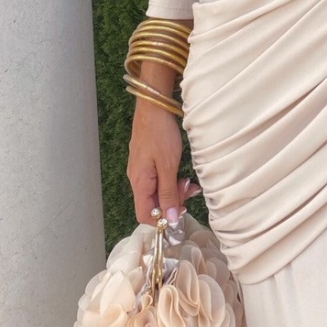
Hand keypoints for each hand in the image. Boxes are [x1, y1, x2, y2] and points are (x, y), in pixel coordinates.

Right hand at [127, 99, 201, 223]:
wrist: (154, 107)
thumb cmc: (161, 134)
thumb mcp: (168, 166)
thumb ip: (168, 193)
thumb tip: (170, 220)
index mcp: (139, 182)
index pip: (144, 215)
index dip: (162, 219)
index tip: (181, 211)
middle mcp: (136, 179)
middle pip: (152, 204)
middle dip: (172, 202)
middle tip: (189, 190)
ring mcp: (141, 170)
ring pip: (157, 192)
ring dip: (174, 191)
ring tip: (188, 182)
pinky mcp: (146, 162)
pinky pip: (158, 180)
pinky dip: (171, 181)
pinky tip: (182, 175)